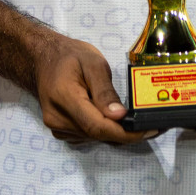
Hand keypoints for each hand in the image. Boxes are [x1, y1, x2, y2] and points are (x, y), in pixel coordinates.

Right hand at [33, 34, 150, 144]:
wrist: (44, 60)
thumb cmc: (70, 57)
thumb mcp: (93, 63)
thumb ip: (105, 90)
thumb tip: (119, 115)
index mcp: (64, 98)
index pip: (97, 126)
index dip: (124, 133)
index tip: (148, 131)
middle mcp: (57, 119)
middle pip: (97, 134)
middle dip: (126, 133)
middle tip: (151, 125)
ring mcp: (57, 128)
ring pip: (94, 138)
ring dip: (116, 132)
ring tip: (137, 122)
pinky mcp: (61, 131)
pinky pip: (88, 136)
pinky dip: (104, 131)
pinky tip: (116, 119)